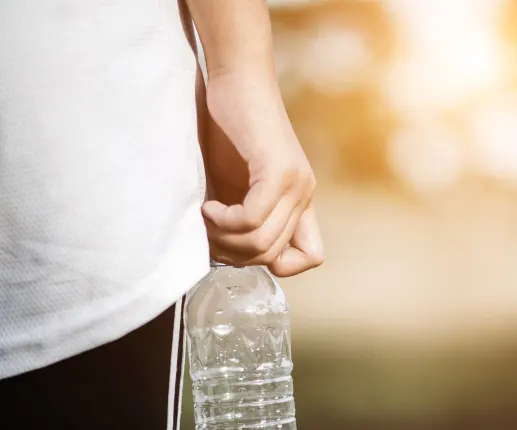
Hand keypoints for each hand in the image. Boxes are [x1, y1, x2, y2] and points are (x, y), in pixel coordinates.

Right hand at [199, 70, 323, 276]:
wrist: (235, 77)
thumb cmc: (226, 127)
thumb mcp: (233, 184)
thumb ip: (238, 217)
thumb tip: (222, 255)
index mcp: (299, 201)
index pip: (311, 256)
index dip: (274, 264)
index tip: (238, 245)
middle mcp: (305, 195)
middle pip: (272, 257)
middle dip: (233, 254)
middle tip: (208, 231)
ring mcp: (296, 184)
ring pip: (262, 244)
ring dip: (225, 239)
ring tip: (205, 216)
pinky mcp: (279, 170)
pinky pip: (251, 219)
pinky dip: (223, 221)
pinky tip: (208, 205)